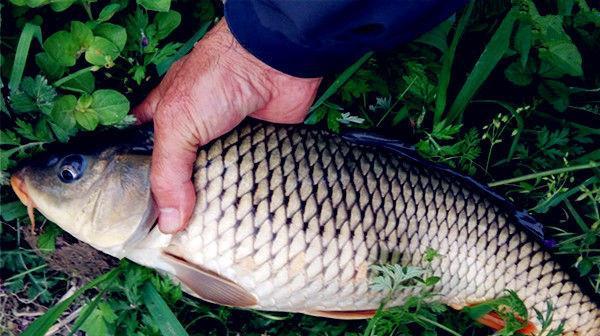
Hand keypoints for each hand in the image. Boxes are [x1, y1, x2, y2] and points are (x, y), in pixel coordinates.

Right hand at [134, 19, 321, 233]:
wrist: (274, 64)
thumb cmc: (218, 78)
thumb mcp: (177, 122)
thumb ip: (168, 172)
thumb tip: (170, 222)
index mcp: (168, 120)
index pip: (144, 154)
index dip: (139, 181)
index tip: (138, 216)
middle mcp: (197, 134)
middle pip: (183, 176)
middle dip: (180, 202)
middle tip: (178, 237)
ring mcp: (229, 144)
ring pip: (218, 182)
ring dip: (217, 203)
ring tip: (210, 237)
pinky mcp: (259, 151)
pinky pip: (250, 181)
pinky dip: (247, 196)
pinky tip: (242, 220)